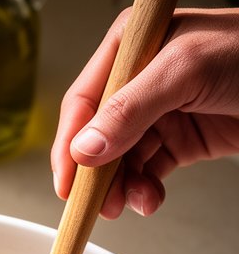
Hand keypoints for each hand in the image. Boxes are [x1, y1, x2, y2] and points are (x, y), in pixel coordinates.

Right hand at [51, 7, 238, 217]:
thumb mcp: (185, 71)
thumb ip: (131, 109)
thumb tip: (85, 148)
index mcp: (131, 47)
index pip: (83, 101)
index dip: (70, 145)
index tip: (67, 183)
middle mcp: (139, 80)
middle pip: (97, 138)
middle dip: (97, 175)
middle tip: (99, 205)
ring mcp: (158, 112)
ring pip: (120, 161)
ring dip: (122, 188)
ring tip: (133, 203)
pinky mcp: (178, 140)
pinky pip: (147, 172)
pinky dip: (144, 191)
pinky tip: (150, 199)